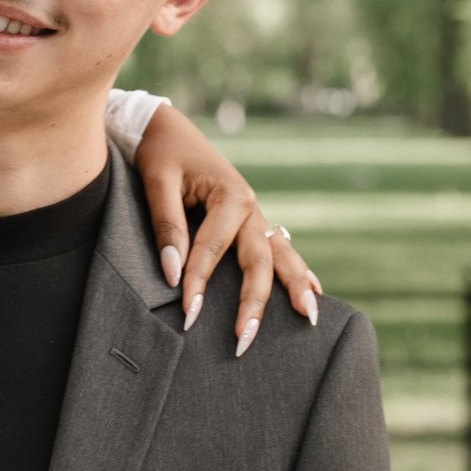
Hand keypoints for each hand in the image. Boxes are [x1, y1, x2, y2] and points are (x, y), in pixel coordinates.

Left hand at [131, 105, 320, 354]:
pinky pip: (280, 251)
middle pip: (259, 262)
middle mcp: (251, 207)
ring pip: (281, 257)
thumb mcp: (157, 182)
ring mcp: (256, 215)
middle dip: (253, 303)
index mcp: (230, 195)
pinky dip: (297, 272)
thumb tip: (172, 272)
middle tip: (243, 341)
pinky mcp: (252, 222)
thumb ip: (167, 225)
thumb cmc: (161, 153)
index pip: (214, 249)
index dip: (199, 282)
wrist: (169, 129)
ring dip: (296, 288)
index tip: (188, 314)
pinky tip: (314, 293)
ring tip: (309, 318)